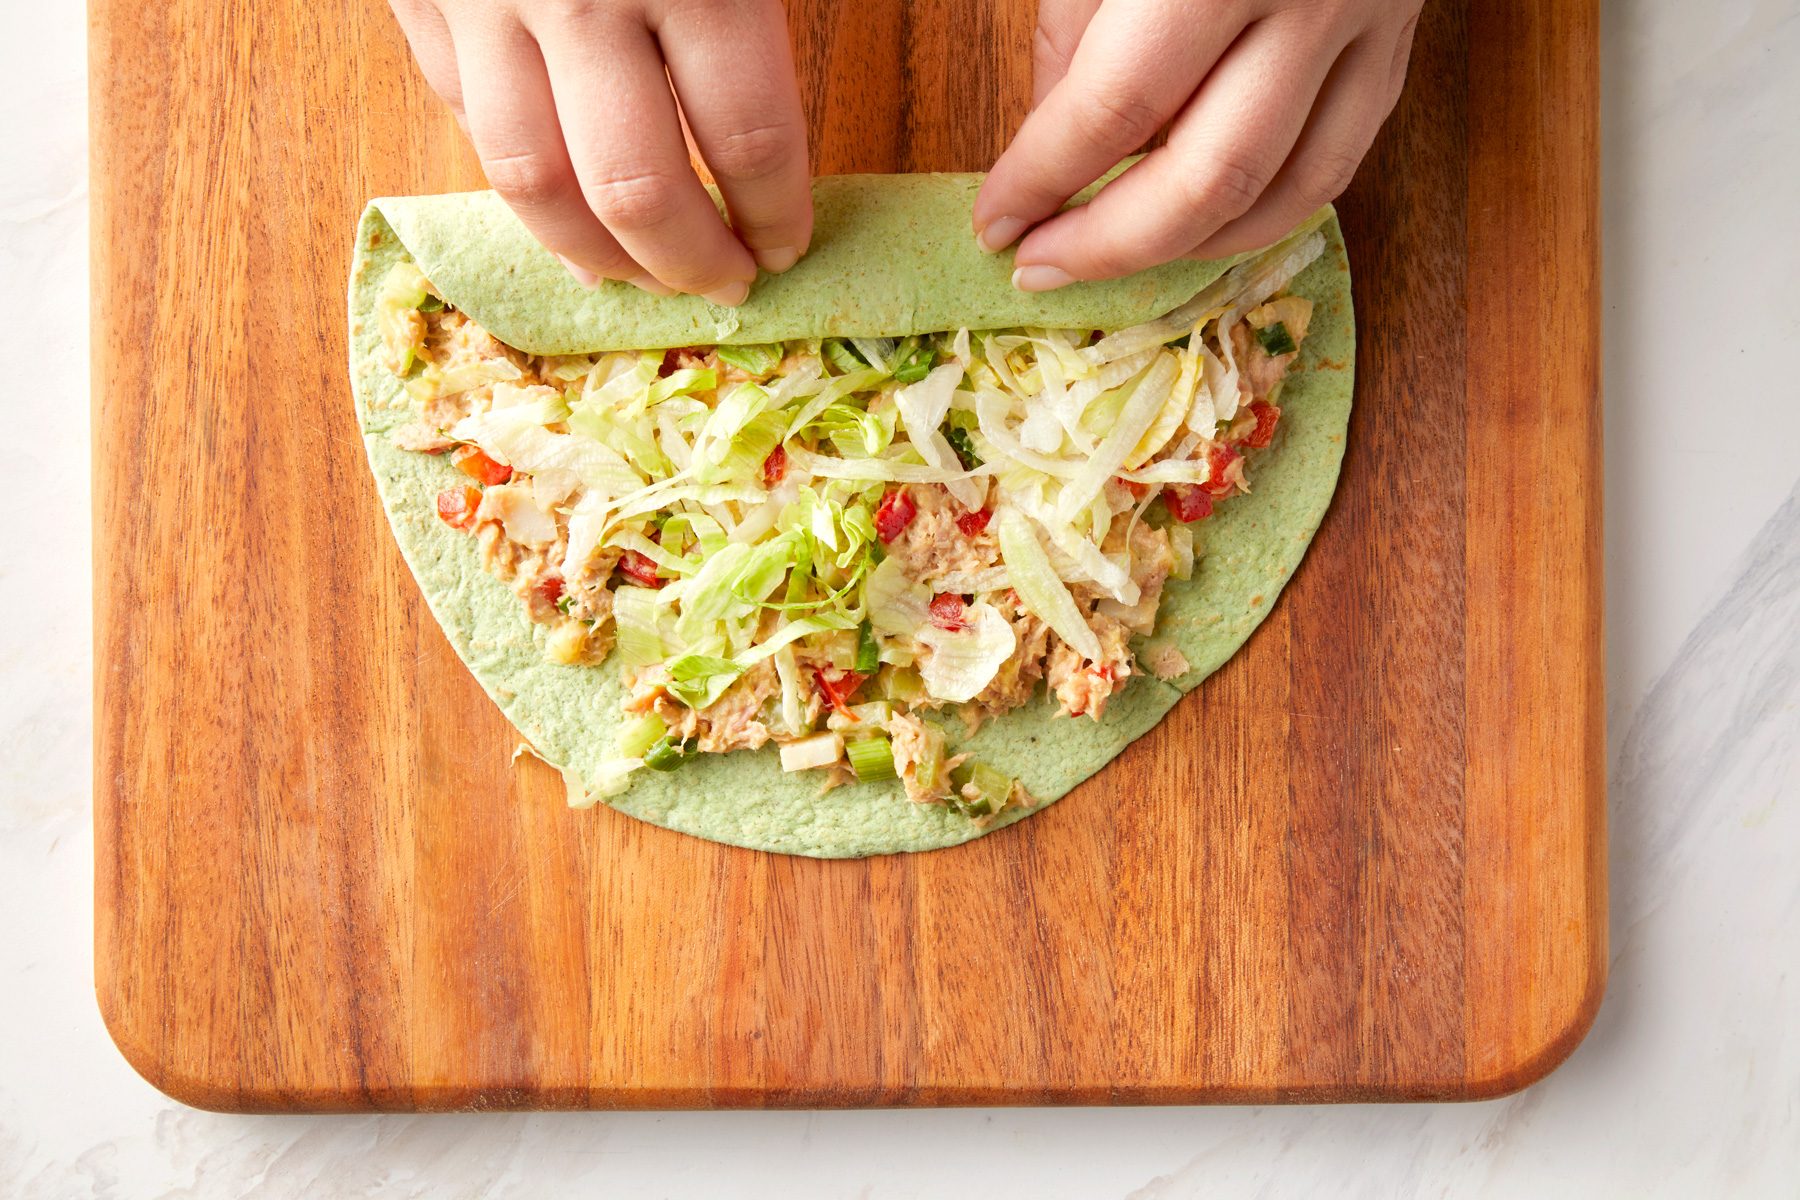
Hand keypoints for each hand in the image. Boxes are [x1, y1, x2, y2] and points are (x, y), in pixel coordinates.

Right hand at [389, 0, 812, 303]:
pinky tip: (561, 205)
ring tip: (639, 276)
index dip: (774, 214)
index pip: (746, 140)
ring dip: (591, 253)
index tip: (784, 246)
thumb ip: (750, 20)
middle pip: (634, 189)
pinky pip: (459, 110)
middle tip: (723, 284)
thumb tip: (763, 155)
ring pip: (528, 178)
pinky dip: (516, 178)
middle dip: (687, 263)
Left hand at [973, 0, 1421, 289]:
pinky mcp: (1395, 46)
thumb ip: (1074, 24)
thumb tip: (1051, 140)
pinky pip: (1333, 168)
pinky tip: (1195, 236)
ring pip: (1280, 193)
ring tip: (1102, 263)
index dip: (1042, 178)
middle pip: (1204, 176)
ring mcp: (1364, 26)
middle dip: (1105, 243)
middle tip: (1035, 265)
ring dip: (1181, 253)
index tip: (993, 220)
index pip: (1115, 105)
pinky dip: (1259, 219)